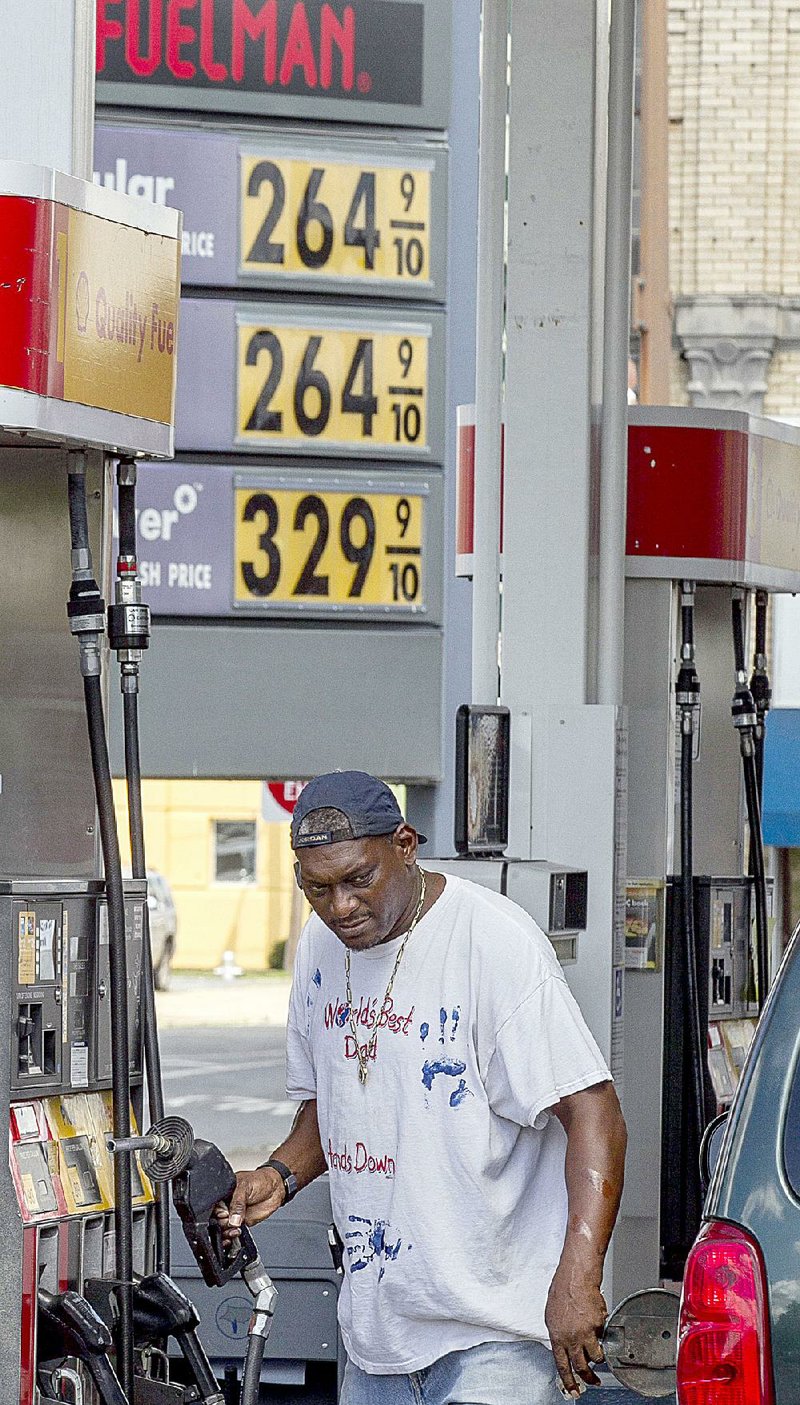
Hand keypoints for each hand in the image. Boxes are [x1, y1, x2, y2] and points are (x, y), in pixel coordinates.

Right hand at [214, 1167, 284, 1245]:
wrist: (275, 1188)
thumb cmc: (260, 1181)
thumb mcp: (245, 1187)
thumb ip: (237, 1203)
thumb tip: (233, 1220)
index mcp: (223, 1193)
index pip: (213, 1205)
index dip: (216, 1212)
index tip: (224, 1214)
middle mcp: (226, 1204)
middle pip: (216, 1219)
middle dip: (221, 1223)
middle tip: (230, 1221)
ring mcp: (233, 1215)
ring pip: (223, 1228)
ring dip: (226, 1232)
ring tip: (234, 1230)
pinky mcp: (241, 1223)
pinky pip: (232, 1232)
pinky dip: (230, 1237)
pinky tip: (233, 1236)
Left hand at [544, 1260, 606, 1397]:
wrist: (576, 1277)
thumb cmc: (563, 1290)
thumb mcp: (552, 1316)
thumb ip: (559, 1334)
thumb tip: (564, 1345)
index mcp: (557, 1337)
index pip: (562, 1366)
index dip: (569, 1382)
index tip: (574, 1391)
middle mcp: (571, 1338)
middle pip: (581, 1366)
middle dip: (589, 1377)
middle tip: (594, 1381)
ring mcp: (586, 1333)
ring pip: (596, 1355)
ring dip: (598, 1355)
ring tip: (598, 1348)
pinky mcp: (599, 1326)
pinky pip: (603, 1336)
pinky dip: (601, 1332)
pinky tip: (597, 1321)